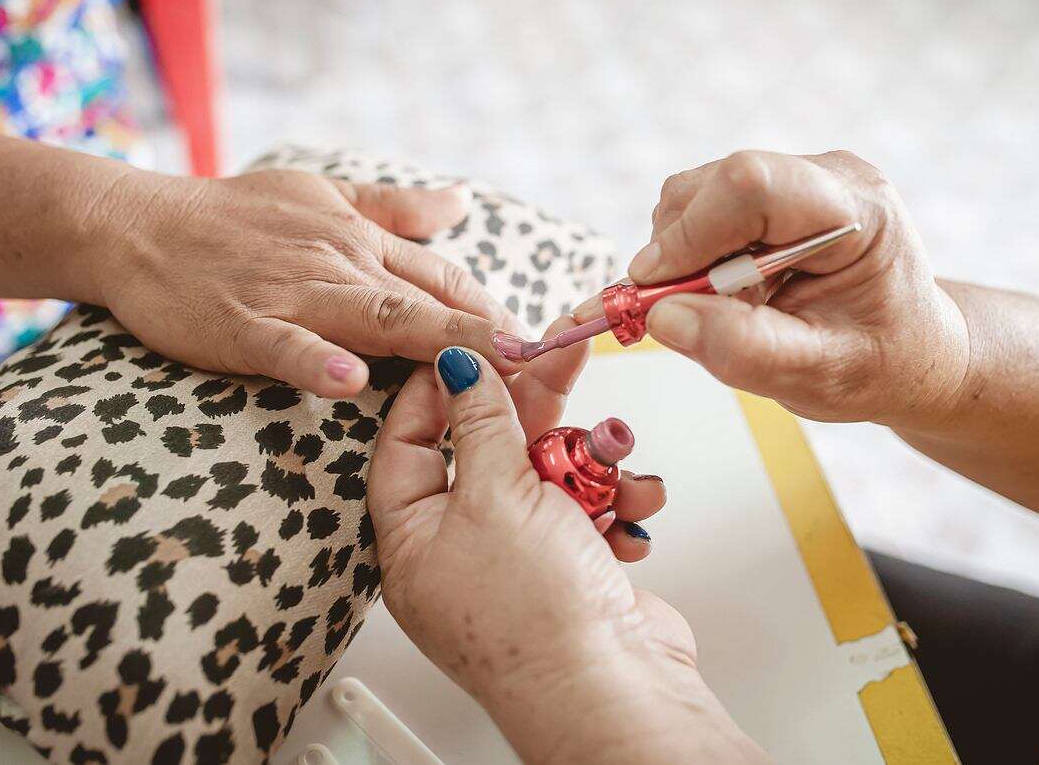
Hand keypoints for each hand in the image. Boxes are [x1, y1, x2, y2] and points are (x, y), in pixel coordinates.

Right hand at [94, 167, 521, 396]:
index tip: (542, 345)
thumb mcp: (321, 195)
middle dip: (486, 334)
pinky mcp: (241, 322)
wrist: (137, 223)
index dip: (493, 309)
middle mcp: (337, 263)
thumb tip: (460, 200)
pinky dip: (315, 361)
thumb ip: (392, 208)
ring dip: (430, 341)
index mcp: (358, 240)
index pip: (442, 276)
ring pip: (371, 317)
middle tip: (540, 366)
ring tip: (481, 370)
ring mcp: (291, 293)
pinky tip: (346, 381)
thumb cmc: (232, 215)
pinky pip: (284, 345)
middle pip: (425, 299)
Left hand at [368, 321, 761, 763]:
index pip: (407, 443)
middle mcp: (461, 548)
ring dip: (592, 464)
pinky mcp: (571, 569)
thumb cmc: (535, 614)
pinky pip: (587, 512)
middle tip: (561, 359)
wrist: (612, 689)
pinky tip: (631, 511)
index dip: (438, 390)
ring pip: (550, 477)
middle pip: (489, 451)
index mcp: (413, 537)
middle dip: (534, 413)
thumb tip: (456, 366)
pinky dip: (613, 505)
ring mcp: (519, 561)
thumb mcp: (496, 494)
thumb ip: (480, 421)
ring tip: (616, 461)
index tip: (473, 348)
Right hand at [582, 150, 968, 426]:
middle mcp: (827, 176)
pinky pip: (700, 207)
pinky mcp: (771, 190)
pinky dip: (691, 254)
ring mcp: (797, 177)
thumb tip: (664, 317)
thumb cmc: (876, 362)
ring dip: (683, 255)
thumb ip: (744, 349)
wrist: (908, 349)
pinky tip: (729, 291)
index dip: (690, 233)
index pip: (752, 185)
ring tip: (728, 306)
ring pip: (695, 193)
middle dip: (679, 251)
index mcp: (858, 212)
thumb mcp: (818, 375)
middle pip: (714, 184)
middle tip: (690, 313)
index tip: (655, 290)